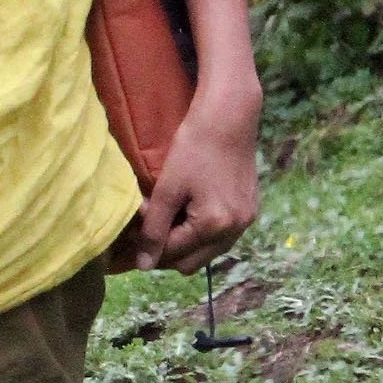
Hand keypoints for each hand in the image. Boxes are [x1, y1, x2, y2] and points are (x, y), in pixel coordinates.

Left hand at [132, 84, 262, 274]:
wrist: (230, 116)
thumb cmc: (195, 147)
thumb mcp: (168, 189)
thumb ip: (154, 229)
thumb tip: (142, 266)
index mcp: (214, 227)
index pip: (173, 254)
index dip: (148, 246)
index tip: (132, 230)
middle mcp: (235, 231)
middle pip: (192, 262)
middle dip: (167, 251)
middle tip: (148, 230)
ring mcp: (246, 221)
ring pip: (208, 251)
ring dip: (186, 244)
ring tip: (168, 220)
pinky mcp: (250, 210)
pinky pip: (222, 236)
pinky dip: (203, 232)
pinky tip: (190, 211)